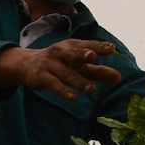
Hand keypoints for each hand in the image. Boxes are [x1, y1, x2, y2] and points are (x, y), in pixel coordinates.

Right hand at [0, 39, 120, 99]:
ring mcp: (51, 64)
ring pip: (66, 73)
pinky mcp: (42, 77)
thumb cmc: (59, 64)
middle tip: (93, 56)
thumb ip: (98, 72)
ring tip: (92, 89)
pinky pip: (53, 84)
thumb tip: (118, 77)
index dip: (99, 46)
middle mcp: (62, 53)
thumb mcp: (78, 66)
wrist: (26, 64)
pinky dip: (63, 90)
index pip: (87, 46)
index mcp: (72, 47)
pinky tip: (72, 97)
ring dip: (78, 80)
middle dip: (82, 54)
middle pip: (73, 54)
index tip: (112, 48)